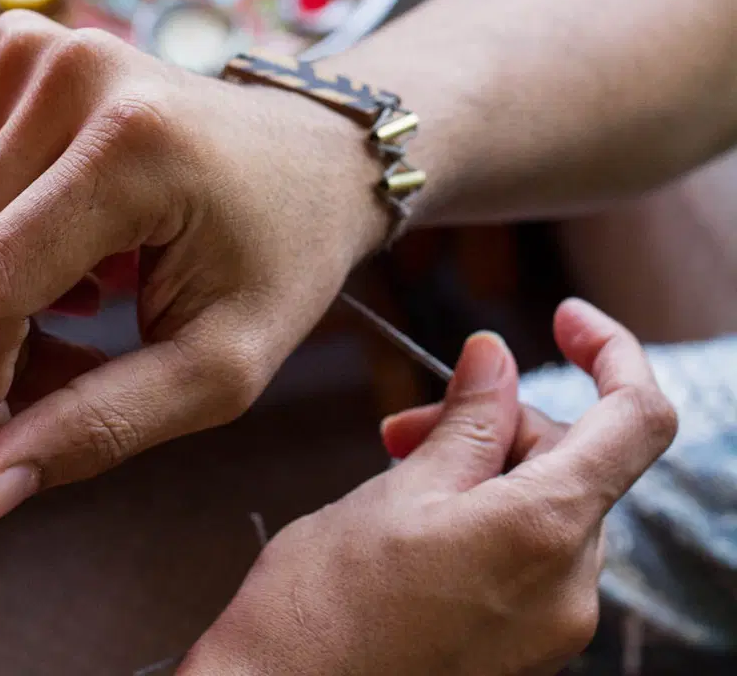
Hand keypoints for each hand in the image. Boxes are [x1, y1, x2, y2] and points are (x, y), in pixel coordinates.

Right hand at [0, 12, 385, 523]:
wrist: (314, 156)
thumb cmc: (283, 257)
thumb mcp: (222, 366)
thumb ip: (100, 427)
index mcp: (135, 144)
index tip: (3, 435)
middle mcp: (74, 73)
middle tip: (53, 380)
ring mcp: (41, 49)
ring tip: (76, 314)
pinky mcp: (19, 49)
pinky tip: (58, 262)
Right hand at [181, 300, 676, 675]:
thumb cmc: (321, 610)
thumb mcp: (398, 491)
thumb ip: (466, 419)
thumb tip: (495, 357)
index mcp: (545, 533)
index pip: (639, 419)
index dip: (613, 352)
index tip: (564, 317)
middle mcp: (570, 588)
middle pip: (576, 457)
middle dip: (501, 418)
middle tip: (412, 419)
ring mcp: (551, 628)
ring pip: (548, 500)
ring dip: (484, 464)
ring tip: (399, 465)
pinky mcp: (524, 650)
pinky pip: (530, 551)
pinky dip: (487, 512)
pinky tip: (418, 515)